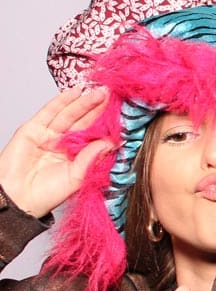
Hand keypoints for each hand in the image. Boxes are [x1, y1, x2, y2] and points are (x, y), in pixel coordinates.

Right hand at [0, 86, 109, 216]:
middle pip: (83, 122)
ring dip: (84, 102)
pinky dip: (62, 101)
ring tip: (101, 91)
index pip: (94, 135)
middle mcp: (63, 144)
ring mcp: (48, 136)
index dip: (106, 124)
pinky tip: (76, 91)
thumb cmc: (45, 195)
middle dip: (97, 108)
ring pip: (70, 114)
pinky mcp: (33, 130)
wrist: (18, 199)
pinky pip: (50, 112)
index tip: (122, 112)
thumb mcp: (76, 177)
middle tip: (113, 95)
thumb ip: (92, 158)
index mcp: (75, 156)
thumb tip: (110, 143)